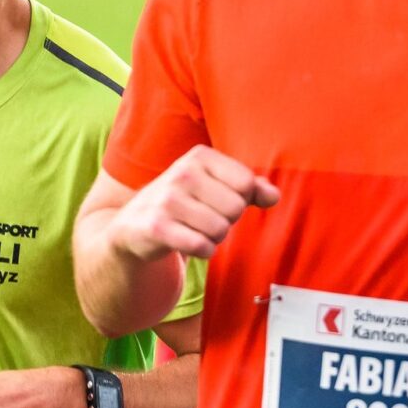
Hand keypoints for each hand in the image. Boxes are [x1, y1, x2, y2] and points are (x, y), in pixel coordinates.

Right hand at [109, 145, 278, 260]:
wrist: (133, 225)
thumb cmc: (184, 204)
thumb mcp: (215, 187)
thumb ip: (250, 188)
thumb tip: (274, 196)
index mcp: (200, 156)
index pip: (247, 183)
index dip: (239, 201)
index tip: (219, 201)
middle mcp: (182, 172)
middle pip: (235, 208)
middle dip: (225, 221)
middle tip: (203, 219)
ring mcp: (166, 199)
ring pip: (220, 230)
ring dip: (213, 238)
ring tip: (193, 230)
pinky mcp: (156, 226)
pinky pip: (202, 246)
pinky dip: (202, 251)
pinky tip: (186, 243)